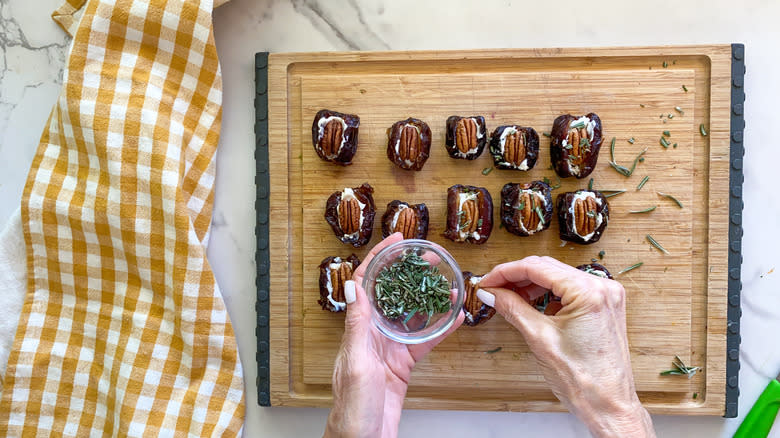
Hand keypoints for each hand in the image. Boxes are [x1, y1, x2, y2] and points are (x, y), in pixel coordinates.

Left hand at [324, 233, 463, 437]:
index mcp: (357, 330)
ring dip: (427, 297)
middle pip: (391, 294)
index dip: (379, 258)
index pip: (365, 283)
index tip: (397, 240)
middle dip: (409, 272)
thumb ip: (357, 325)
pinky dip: (440, 328)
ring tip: (445, 280)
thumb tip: (354, 285)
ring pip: (411, 315)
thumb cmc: (353, 407)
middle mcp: (372, 335)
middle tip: (429, 256)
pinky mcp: (402, 365)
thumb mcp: (355, 362)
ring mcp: (388, 349)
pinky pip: (424, 341)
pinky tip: (454, 318)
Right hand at [477, 256, 654, 437]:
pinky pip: (570, 289)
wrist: (608, 406)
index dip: (506, 272)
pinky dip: (548, 294)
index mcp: (588, 292)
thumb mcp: (539, 339)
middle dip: (516, 277)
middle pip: (548, 268)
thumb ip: (513, 308)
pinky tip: (531, 304)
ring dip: (531, 284)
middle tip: (492, 288)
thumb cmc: (583, 380)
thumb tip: (492, 293)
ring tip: (508, 297)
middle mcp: (602, 287)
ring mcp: (606, 296)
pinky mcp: (603, 306)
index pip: (537, 267)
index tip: (487, 281)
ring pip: (558, 277)